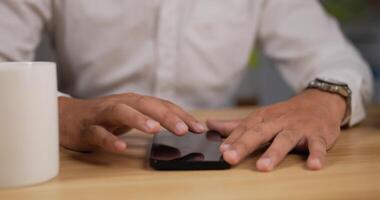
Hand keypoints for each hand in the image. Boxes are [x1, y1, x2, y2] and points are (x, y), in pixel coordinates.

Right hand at [59, 93, 204, 152]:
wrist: (67, 115)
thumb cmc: (105, 116)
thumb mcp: (131, 114)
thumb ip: (151, 117)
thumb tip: (181, 126)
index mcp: (135, 101)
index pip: (162, 105)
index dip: (181, 115)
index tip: (198, 128)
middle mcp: (121, 103)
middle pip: (146, 105)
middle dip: (166, 116)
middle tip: (183, 129)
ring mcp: (103, 114)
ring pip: (121, 112)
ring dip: (139, 120)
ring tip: (155, 130)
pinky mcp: (87, 127)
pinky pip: (98, 133)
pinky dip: (110, 139)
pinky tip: (121, 147)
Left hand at [207, 89, 345, 170]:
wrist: (320, 102)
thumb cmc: (285, 114)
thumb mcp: (260, 117)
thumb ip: (235, 125)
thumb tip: (210, 124)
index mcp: (263, 118)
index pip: (244, 130)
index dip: (231, 141)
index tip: (220, 152)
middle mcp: (278, 122)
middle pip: (259, 133)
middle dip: (244, 145)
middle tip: (230, 158)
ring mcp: (298, 128)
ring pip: (285, 139)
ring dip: (274, 153)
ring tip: (263, 167)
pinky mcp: (318, 135)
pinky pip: (317, 145)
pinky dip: (316, 154)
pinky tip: (313, 165)